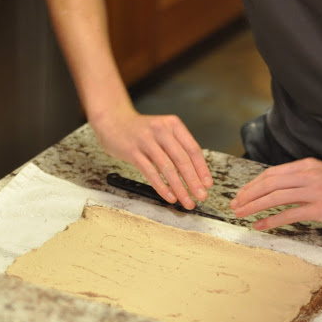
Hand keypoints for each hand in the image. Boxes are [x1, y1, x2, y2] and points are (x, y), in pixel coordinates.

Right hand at [92, 106, 212, 208]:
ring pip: (167, 168)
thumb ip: (178, 148)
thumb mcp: (163, 131)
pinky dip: (162, 186)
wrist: (113, 120)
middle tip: (202, 196)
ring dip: (180, 188)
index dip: (202, 168)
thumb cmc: (141, 130)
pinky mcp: (132, 151)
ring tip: (187, 201)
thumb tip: (196, 174)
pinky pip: (150, 172)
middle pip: (182, 160)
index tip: (208, 184)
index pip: (193, 149)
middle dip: (194, 181)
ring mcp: (146, 140)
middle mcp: (161, 130)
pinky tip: (170, 196)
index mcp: (173, 125)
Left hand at [230, 158, 321, 229]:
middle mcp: (308, 175)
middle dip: (247, 195)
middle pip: (268, 183)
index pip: (272, 173)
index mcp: (307, 165)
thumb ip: (304, 178)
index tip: (242, 193)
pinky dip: (271, 220)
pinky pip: (289, 214)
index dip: (253, 184)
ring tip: (241, 215)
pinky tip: (261, 225)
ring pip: (275, 197)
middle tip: (234, 205)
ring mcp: (314, 191)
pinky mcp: (320, 208)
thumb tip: (282, 187)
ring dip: (254, 206)